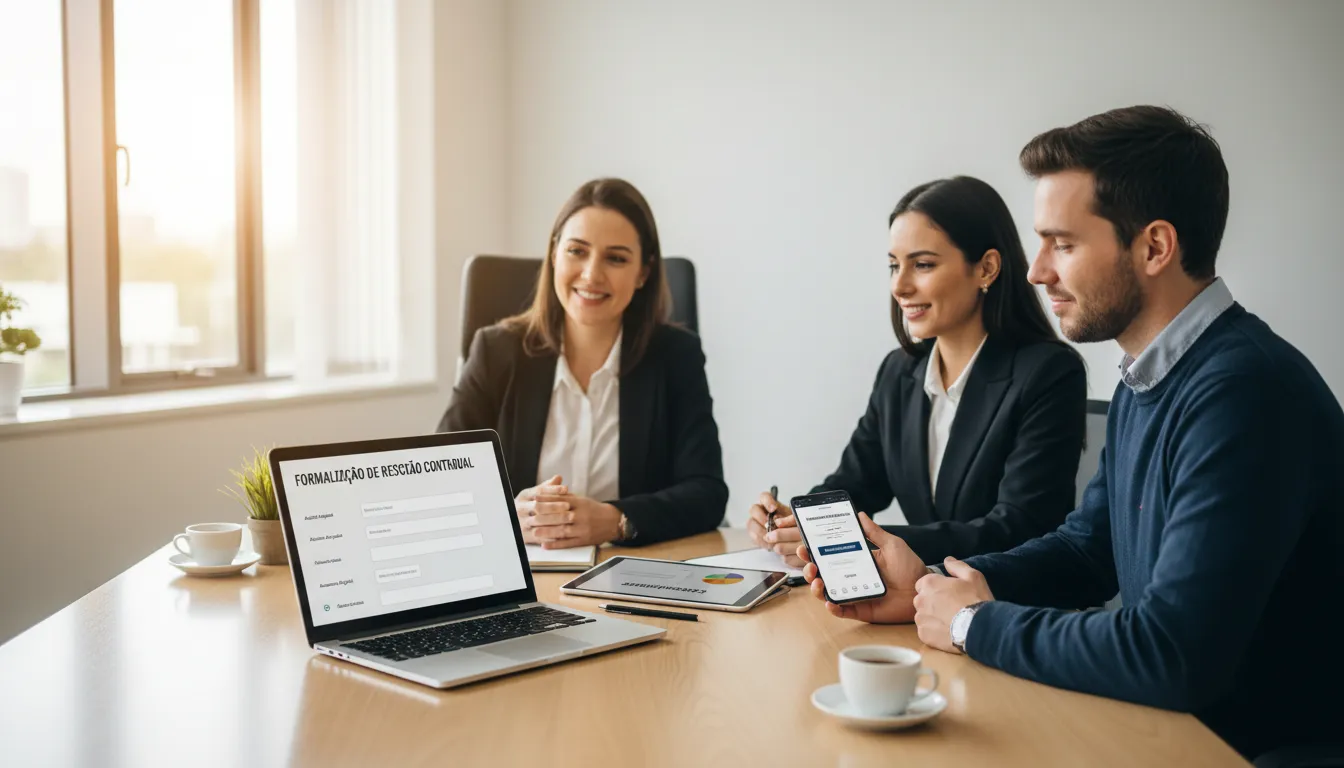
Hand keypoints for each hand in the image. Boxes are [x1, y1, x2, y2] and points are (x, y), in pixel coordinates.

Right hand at [514, 475, 570, 543]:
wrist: (515, 523)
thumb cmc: (530, 507)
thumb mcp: (535, 496)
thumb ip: (547, 488)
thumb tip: (558, 477)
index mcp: (524, 497)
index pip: (539, 491)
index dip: (553, 490)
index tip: (566, 489)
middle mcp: (520, 509)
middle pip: (538, 507)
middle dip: (555, 506)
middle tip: (568, 506)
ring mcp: (521, 523)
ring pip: (539, 521)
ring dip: (555, 519)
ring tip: (569, 518)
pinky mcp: (524, 536)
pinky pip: (539, 535)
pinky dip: (552, 533)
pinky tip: (564, 531)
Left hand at [527, 493, 622, 548]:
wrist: (613, 522)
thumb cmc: (594, 510)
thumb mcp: (582, 500)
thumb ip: (566, 497)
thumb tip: (548, 493)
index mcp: (580, 503)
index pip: (561, 501)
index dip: (547, 500)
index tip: (535, 500)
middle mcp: (581, 515)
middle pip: (561, 516)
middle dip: (545, 517)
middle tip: (531, 518)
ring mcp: (582, 529)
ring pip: (563, 530)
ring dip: (548, 532)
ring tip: (535, 532)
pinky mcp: (584, 540)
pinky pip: (568, 543)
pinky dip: (556, 545)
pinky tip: (546, 545)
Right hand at [746, 491, 803, 566]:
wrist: (788, 536)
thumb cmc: (790, 524)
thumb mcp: (792, 519)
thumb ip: (786, 517)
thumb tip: (779, 518)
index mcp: (769, 503)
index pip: (764, 497)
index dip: (767, 501)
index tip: (773, 508)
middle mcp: (759, 511)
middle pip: (754, 509)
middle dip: (761, 517)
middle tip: (769, 525)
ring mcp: (755, 522)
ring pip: (751, 524)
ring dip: (760, 531)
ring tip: (771, 537)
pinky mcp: (754, 534)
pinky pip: (753, 537)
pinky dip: (762, 541)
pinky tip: (770, 545)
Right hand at [798, 512, 926, 623]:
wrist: (922, 590)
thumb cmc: (910, 568)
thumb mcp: (892, 545)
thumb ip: (874, 532)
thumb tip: (860, 514)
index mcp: (856, 560)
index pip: (829, 555)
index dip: (814, 551)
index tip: (805, 545)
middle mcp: (851, 577)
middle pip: (823, 574)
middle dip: (810, 570)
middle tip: (809, 564)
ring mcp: (854, 594)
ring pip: (827, 593)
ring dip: (817, 588)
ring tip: (817, 581)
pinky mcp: (860, 609)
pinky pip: (842, 610)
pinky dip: (833, 607)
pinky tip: (830, 602)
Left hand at [913, 557, 994, 652]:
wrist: (980, 628)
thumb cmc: (976, 600)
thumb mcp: (972, 576)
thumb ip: (957, 566)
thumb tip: (947, 560)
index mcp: (928, 584)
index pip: (924, 584)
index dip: (936, 589)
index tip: (948, 594)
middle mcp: (919, 600)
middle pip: (922, 600)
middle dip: (932, 603)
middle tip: (950, 608)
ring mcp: (920, 619)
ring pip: (923, 616)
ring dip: (932, 617)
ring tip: (950, 621)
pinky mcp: (923, 635)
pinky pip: (925, 631)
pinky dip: (934, 632)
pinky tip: (948, 632)